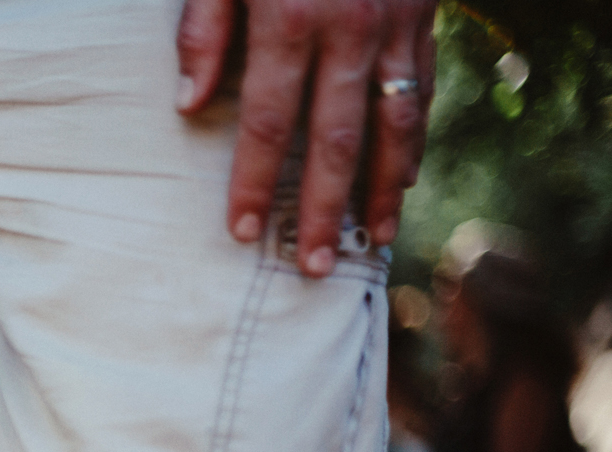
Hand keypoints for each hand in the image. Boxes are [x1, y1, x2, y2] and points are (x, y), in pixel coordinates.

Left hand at [177, 0, 436, 275]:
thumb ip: (204, 28)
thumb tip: (187, 104)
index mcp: (291, 19)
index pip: (267, 123)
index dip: (256, 183)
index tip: (245, 231)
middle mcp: (350, 29)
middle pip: (337, 141)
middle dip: (325, 210)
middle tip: (314, 266)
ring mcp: (395, 21)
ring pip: (395, 122)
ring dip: (385, 188)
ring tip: (375, 239)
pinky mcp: (423, 10)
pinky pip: (422, 85)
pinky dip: (416, 138)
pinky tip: (406, 177)